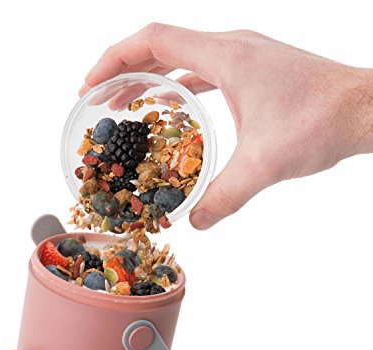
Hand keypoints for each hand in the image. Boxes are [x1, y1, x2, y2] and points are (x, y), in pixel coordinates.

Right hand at [80, 24, 372, 229]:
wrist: (367, 109)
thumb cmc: (323, 122)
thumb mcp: (265, 164)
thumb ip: (224, 196)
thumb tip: (194, 223)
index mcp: (226, 56)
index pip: (153, 41)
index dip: (114, 59)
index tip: (91, 85)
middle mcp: (231, 47)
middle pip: (160, 45)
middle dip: (124, 70)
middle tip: (99, 100)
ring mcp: (243, 56)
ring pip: (181, 56)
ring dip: (149, 76)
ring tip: (126, 102)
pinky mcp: (252, 70)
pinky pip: (202, 69)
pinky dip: (178, 84)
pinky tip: (171, 106)